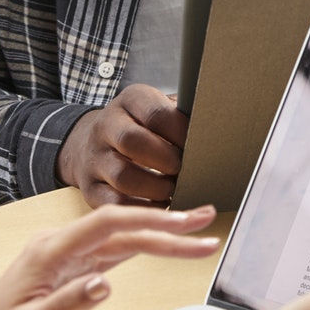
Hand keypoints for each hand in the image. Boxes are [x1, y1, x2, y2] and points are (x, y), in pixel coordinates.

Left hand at [0, 204, 219, 309]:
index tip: (182, 223)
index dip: (149, 220)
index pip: (108, 224)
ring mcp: (68, 256)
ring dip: (160, 235)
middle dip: (167, 224)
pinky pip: (113, 252)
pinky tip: (163, 245)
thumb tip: (104, 284)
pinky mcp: (73, 269)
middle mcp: (61, 245)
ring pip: (122, 239)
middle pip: (122, 227)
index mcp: (50, 250)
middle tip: (206, 222)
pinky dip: (142, 248)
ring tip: (197, 232)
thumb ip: (68, 302)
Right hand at [59, 84, 188, 205]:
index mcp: (130, 101)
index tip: (198, 146)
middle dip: (166, 160)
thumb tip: (220, 130)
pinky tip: (159, 207)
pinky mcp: (89, 188)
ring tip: (174, 190)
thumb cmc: (141, 128)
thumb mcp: (158, 110)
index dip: (180, 133)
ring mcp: (94, 158)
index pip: (155, 114)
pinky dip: (142, 209)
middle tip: (185, 171)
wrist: (90, 143)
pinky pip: (114, 203)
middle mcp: (106, 126)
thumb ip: (182, 117)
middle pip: (133, 141)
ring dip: (156, 188)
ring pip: (123, 176)